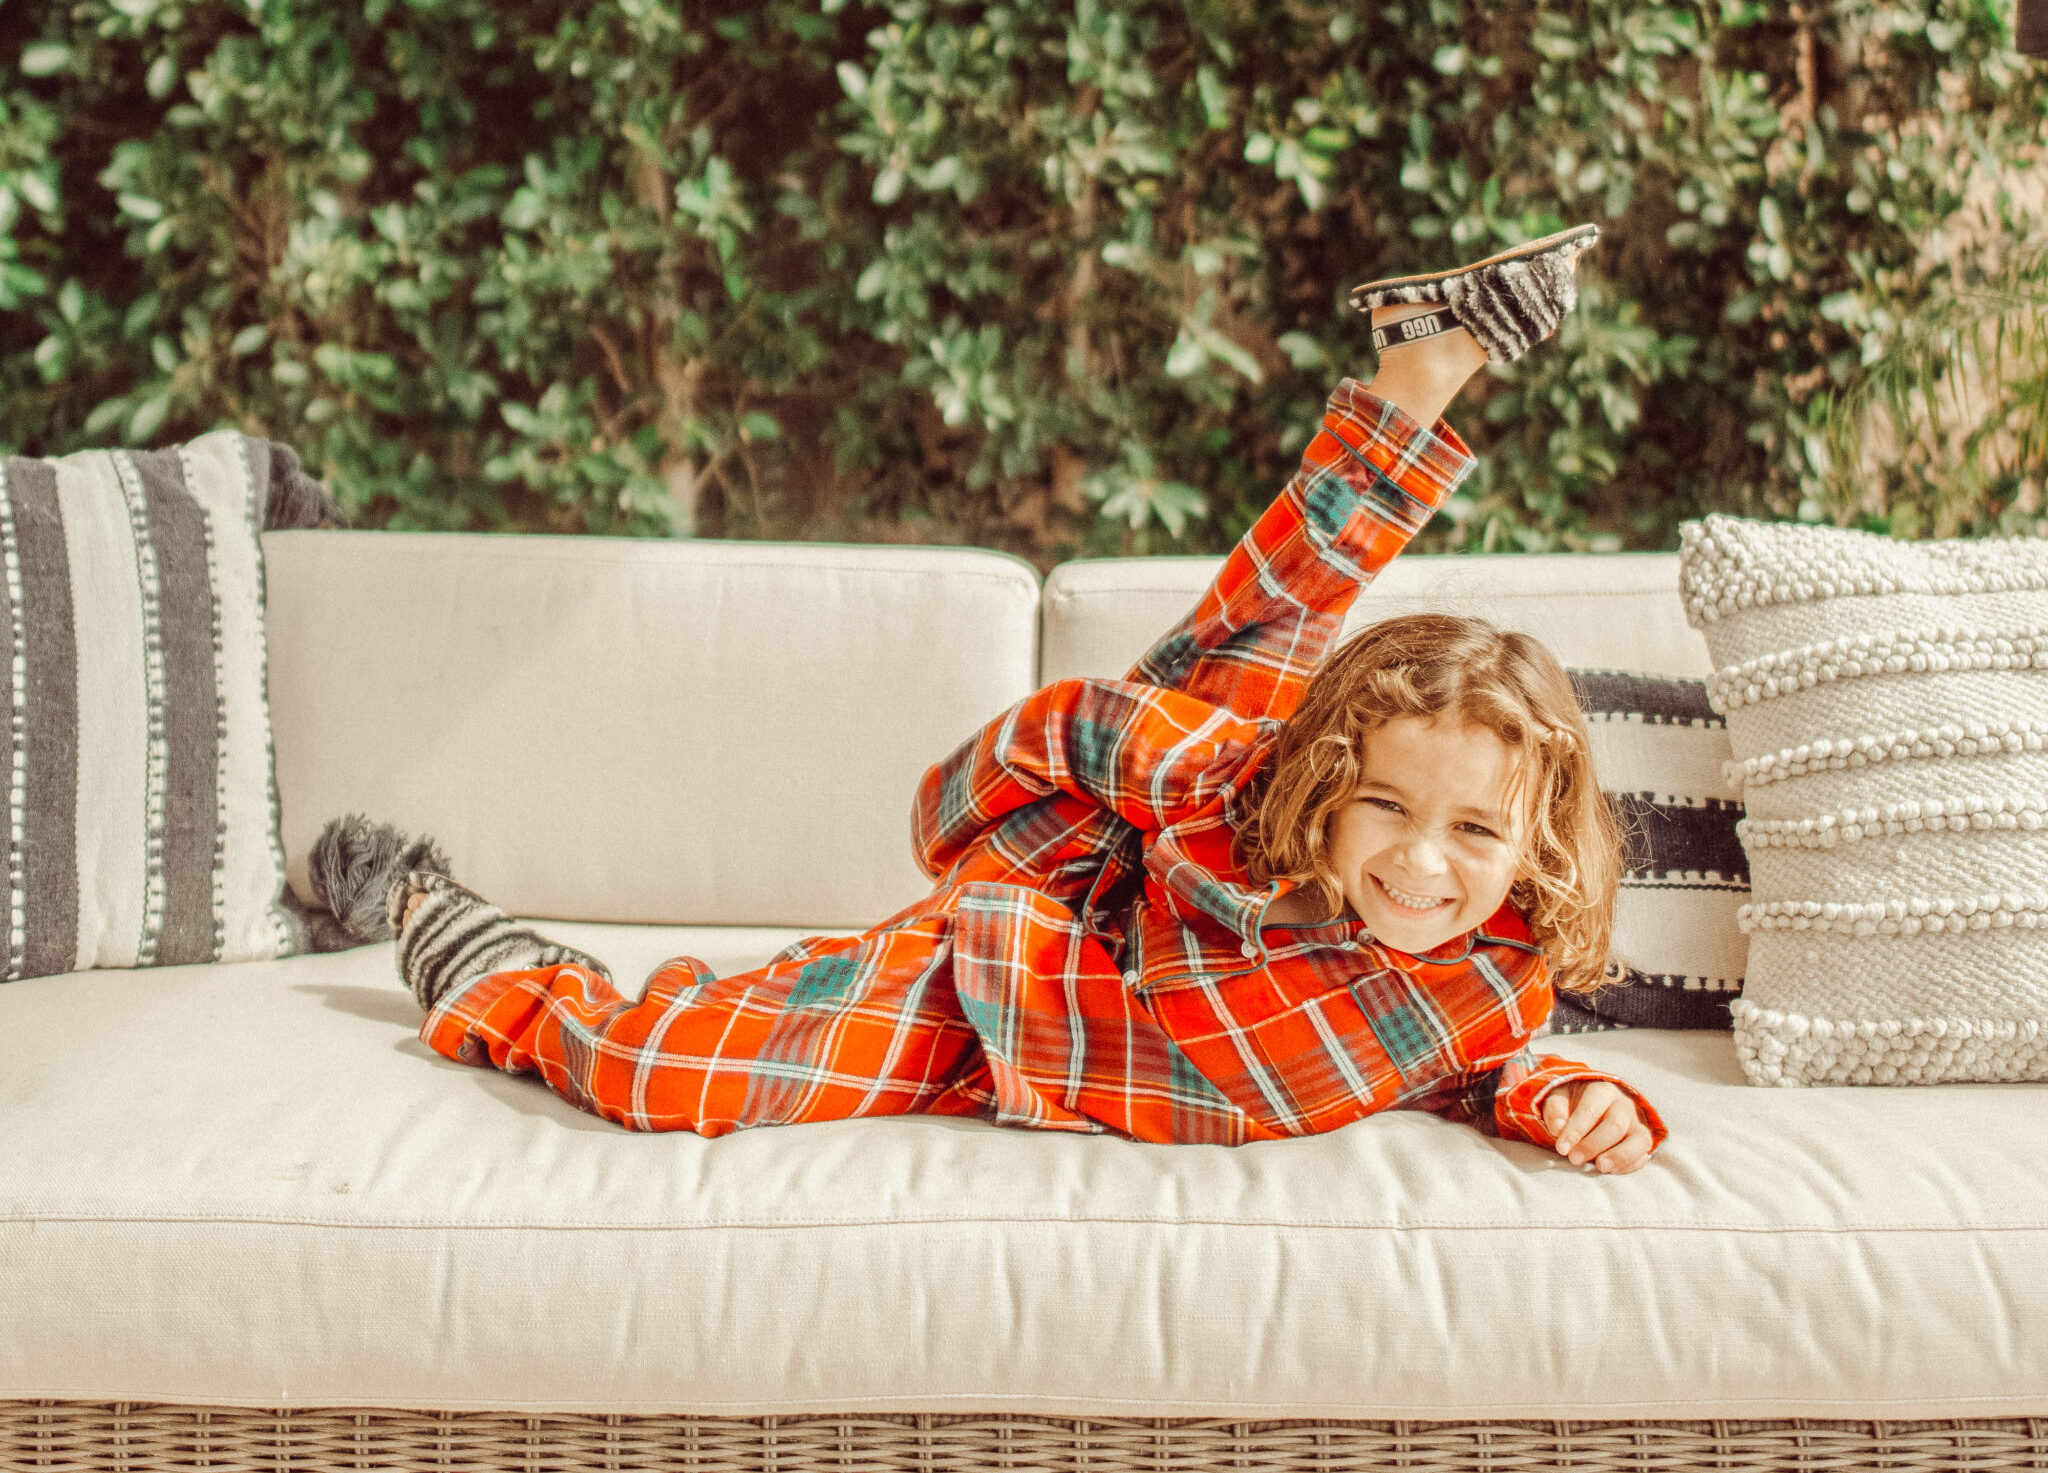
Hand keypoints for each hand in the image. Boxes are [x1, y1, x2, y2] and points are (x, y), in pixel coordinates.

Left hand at [1540, 1079, 1655, 1174]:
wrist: (1593, 1104)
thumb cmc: (1572, 1102)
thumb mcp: (1558, 1098)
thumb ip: (1555, 1111)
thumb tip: (1557, 1129)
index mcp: (1601, 1090)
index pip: (1590, 1110)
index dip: (1576, 1130)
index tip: (1562, 1148)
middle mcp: (1623, 1105)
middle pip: (1615, 1125)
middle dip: (1594, 1145)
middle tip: (1574, 1159)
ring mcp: (1636, 1124)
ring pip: (1638, 1140)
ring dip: (1620, 1156)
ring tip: (1601, 1167)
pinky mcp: (1642, 1142)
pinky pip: (1643, 1155)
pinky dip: (1630, 1165)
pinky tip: (1611, 1171)